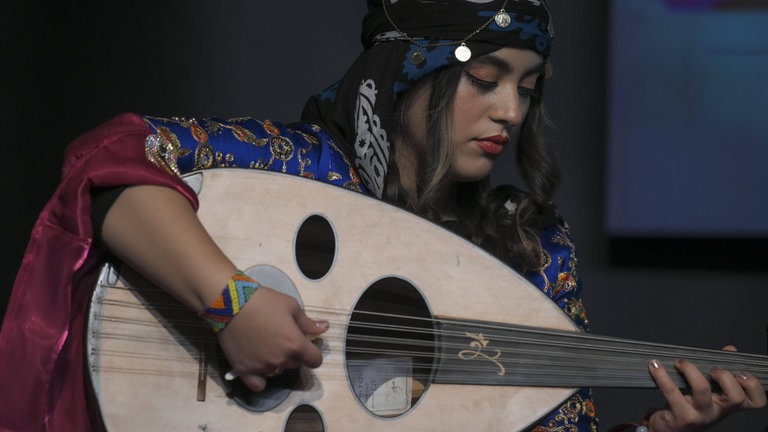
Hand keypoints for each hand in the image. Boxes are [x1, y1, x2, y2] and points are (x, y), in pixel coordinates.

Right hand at [216, 286, 328, 391]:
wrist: (230, 302)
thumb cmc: (263, 300)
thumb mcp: (291, 306)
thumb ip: (308, 323)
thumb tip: (325, 328)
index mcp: (295, 344)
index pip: (315, 361)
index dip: (313, 354)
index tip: (307, 346)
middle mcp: (280, 359)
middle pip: (295, 364)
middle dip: (293, 353)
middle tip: (281, 338)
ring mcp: (261, 367)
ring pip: (277, 371)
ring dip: (276, 362)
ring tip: (266, 346)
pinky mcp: (244, 370)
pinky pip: (258, 385)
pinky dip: (260, 378)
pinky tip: (258, 366)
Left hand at [646, 346, 766, 431]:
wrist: (669, 430)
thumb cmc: (689, 407)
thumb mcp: (707, 392)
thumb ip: (719, 371)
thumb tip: (729, 350)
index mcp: (728, 405)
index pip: (756, 401)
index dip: (753, 386)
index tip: (740, 371)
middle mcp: (718, 412)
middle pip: (736, 397)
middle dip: (725, 376)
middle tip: (711, 368)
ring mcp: (701, 416)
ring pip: (703, 390)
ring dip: (691, 370)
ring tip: (679, 362)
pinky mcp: (682, 417)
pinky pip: (673, 393)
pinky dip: (662, 376)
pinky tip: (655, 366)